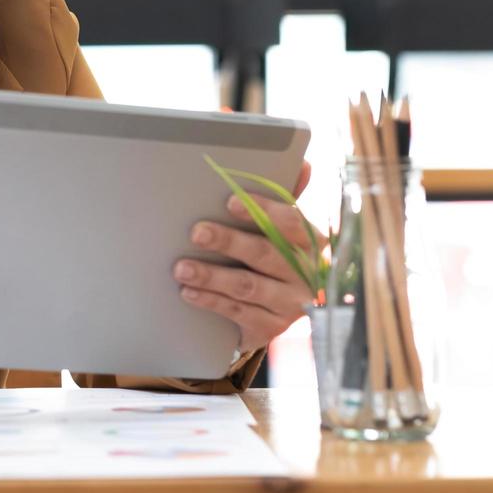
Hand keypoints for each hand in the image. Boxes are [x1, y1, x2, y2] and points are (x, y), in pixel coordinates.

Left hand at [173, 160, 316, 353]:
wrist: (277, 310)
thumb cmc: (274, 253)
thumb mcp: (281, 228)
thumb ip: (285, 196)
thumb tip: (304, 164)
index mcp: (311, 241)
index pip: (291, 222)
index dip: (262, 210)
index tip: (230, 202)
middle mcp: (306, 274)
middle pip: (264, 254)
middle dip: (228, 241)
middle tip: (196, 232)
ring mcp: (290, 304)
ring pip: (248, 286)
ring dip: (211, 276)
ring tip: (181, 268)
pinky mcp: (273, 328)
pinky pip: (238, 314)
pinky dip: (211, 301)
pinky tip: (188, 292)